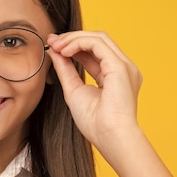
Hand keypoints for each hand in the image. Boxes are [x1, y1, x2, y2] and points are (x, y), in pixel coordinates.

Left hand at [47, 31, 142, 155]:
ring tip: (56, 45)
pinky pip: (98, 44)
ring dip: (74, 38)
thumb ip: (65, 69)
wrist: (110, 137)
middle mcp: (123, 68)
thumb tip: (54, 51)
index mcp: (115, 76)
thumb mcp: (73, 90)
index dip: (73, 45)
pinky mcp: (120, 67)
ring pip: (99, 38)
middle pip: (97, 41)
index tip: (53, 45)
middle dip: (72, 38)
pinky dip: (79, 43)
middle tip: (51, 41)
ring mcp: (124, 66)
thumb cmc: (95, 123)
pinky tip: (65, 51)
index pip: (94, 52)